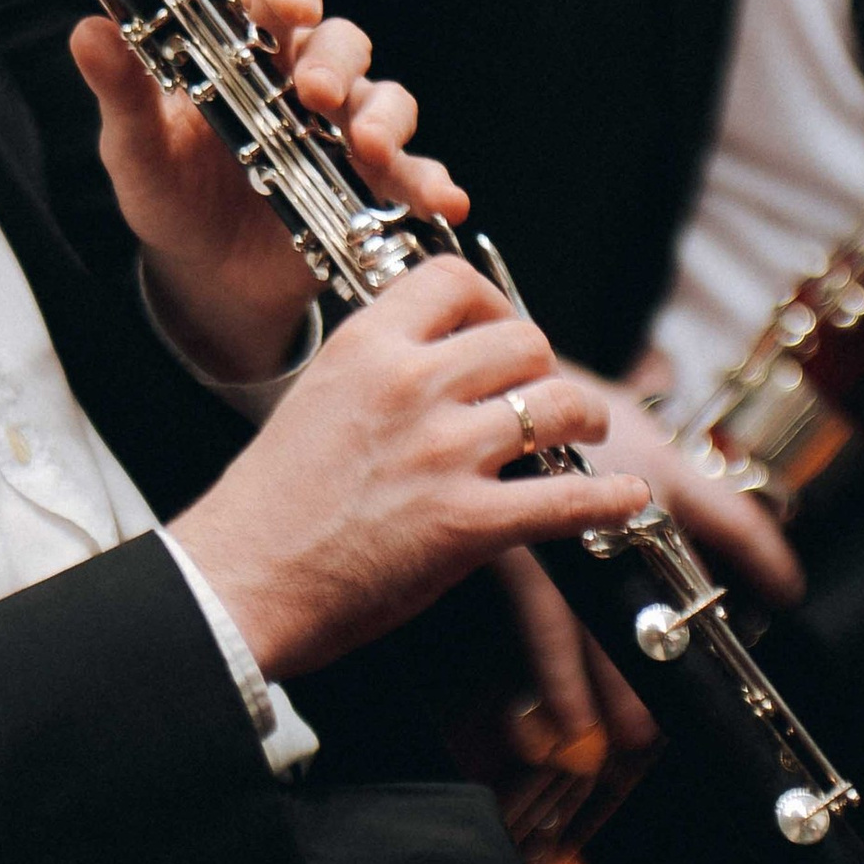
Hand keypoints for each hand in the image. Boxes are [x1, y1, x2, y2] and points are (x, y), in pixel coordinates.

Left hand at [74, 0, 467, 382]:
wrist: (204, 279)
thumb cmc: (169, 195)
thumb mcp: (136, 149)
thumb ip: (121, 93)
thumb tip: (87, 31)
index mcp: (245, 53)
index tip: (288, 10)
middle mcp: (301, 82)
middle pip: (341, 43)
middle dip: (335, 63)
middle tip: (312, 95)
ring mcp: (341, 133)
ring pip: (385, 99)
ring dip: (385, 118)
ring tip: (369, 151)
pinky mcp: (369, 185)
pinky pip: (413, 172)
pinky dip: (431, 182)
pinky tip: (439, 199)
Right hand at [169, 260, 649, 677]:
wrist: (238, 581)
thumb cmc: (268, 506)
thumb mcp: (314, 400)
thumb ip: (378, 373)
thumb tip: (434, 366)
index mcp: (367, 348)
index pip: (454, 282)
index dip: (493, 303)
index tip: (500, 331)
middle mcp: (412, 387)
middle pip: (522, 340)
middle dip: (542, 368)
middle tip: (544, 394)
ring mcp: (444, 453)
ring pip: (557, 404)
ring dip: (584, 420)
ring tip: (585, 434)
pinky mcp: (467, 523)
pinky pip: (567, 499)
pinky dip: (610, 502)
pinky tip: (625, 500)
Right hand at [480, 371, 797, 790]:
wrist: (471, 383)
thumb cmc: (543, 392)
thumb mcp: (614, 410)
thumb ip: (651, 453)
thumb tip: (688, 472)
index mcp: (664, 467)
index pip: (734, 520)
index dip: (766, 560)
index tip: (787, 591)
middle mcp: (633, 504)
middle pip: (678, 591)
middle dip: (686, 651)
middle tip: (698, 704)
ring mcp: (579, 535)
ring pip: (617, 627)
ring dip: (624, 688)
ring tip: (632, 735)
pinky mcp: (524, 554)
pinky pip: (550, 631)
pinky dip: (561, 678)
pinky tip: (569, 720)